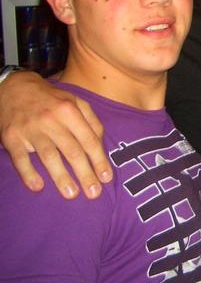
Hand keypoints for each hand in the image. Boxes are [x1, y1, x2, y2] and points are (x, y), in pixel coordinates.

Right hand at [0, 70, 110, 198]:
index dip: (99, 160)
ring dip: (61, 177)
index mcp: (70, 111)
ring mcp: (31, 129)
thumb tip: (100, 144)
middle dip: (85, 174)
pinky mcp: (11, 137)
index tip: (106, 178)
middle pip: (72, 151)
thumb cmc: (52, 100)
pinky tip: (38, 187)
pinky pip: (21, 158)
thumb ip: (92, 121)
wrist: (15, 89)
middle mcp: (52, 120)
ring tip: (71, 194)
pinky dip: (29, 173)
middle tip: (93, 193)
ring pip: (49, 156)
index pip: (89, 140)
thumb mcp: (76, 102)